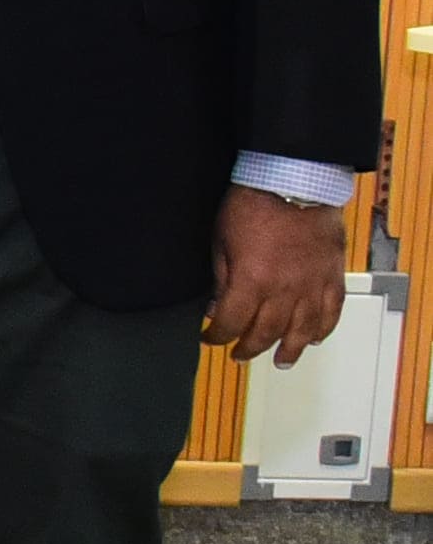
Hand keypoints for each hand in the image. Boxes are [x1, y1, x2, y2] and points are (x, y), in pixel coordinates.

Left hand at [205, 184, 349, 364]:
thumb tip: (216, 308)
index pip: (231, 323)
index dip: (217, 336)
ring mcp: (312, 285)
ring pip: (303, 331)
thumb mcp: (221, 241)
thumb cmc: (253, 205)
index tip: (210, 338)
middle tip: (239, 356)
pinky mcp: (333, 277)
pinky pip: (332, 312)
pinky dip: (324, 329)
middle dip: (249, 348)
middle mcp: (284, 290)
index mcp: (251, 281)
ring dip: (290, 350)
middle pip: (266, 333)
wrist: (295, 181)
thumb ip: (221, 279)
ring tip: (280, 361)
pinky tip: (315, 339)